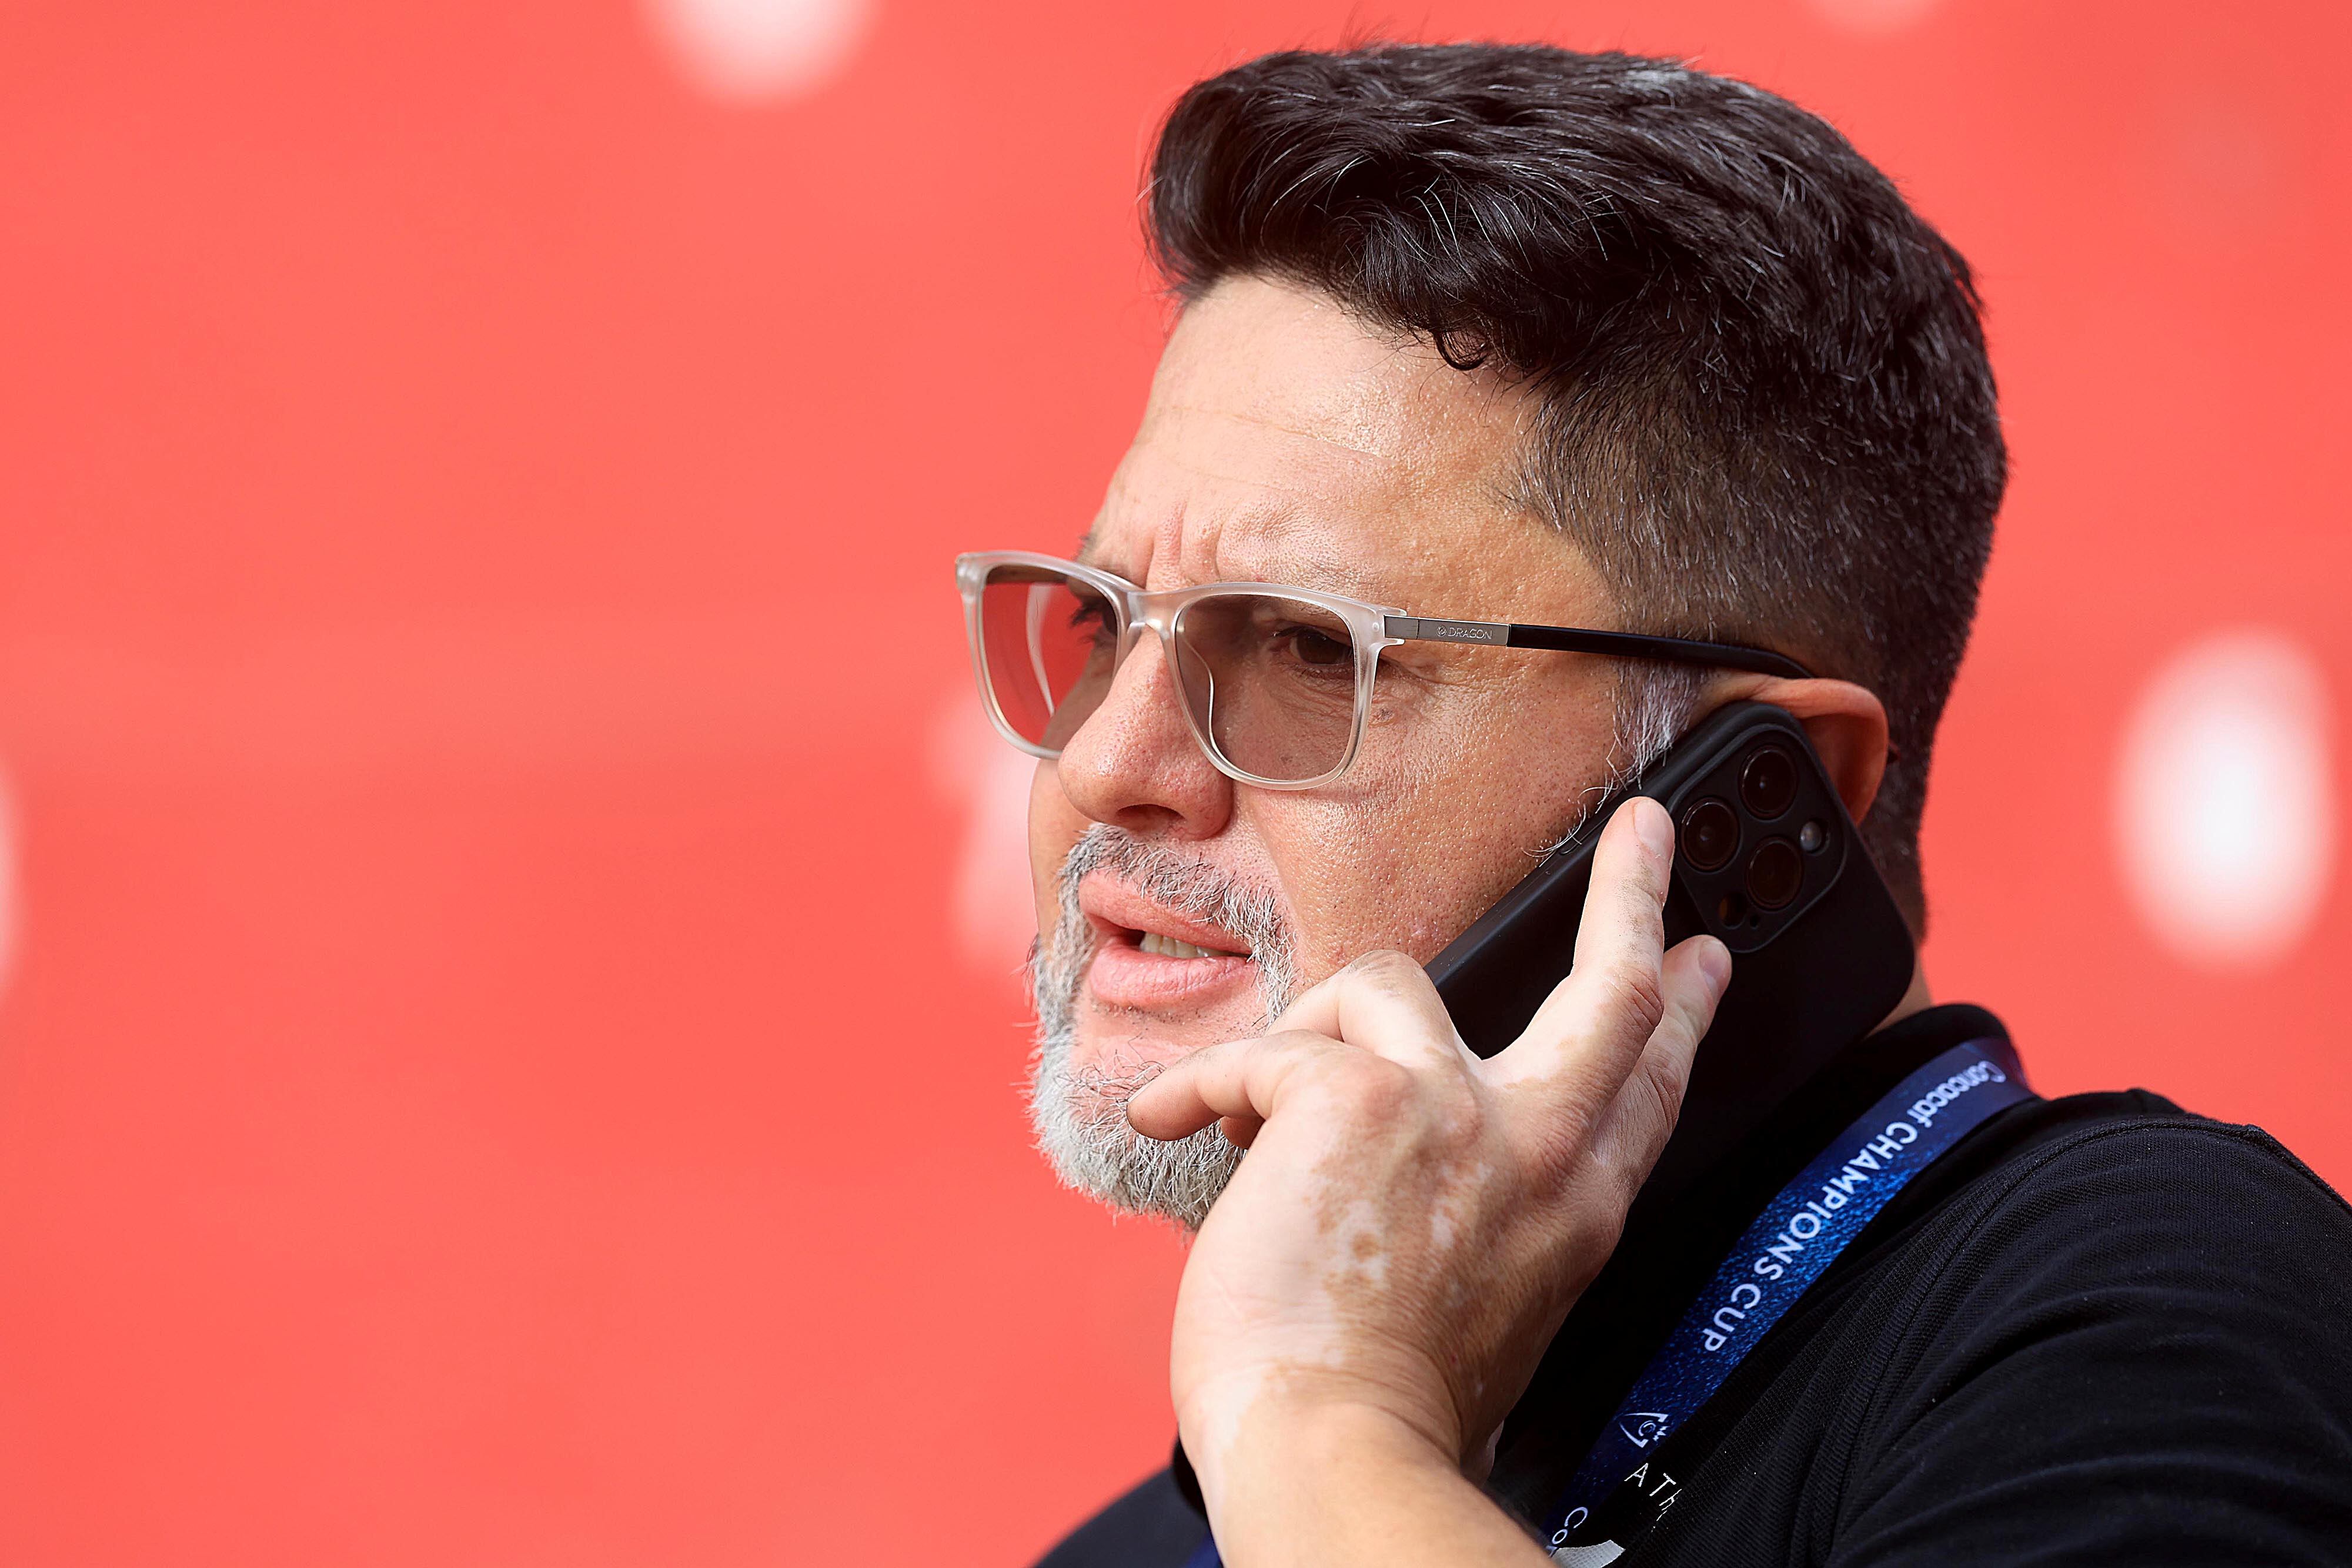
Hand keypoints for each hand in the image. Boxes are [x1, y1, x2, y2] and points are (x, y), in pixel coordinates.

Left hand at [1126, 796, 1730, 1554]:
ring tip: (1252, 1103)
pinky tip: (1169, 1118)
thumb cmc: (1382, 1406)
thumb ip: (1484, 1221)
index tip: (1701, 956)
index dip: (1680, 1013)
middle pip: (1614, 990)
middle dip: (1633, 896)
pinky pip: (1265, 1049)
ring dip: (1308, 1028)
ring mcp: (1453, 1113)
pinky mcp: (1356, 1098)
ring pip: (1388, 982)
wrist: (1336, 1454)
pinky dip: (1203, 1085)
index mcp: (1570, 1211)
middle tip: (1646, 831)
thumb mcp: (1487, 1310)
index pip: (1644, 1086)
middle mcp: (1535, 1151)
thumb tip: (1407, 1168)